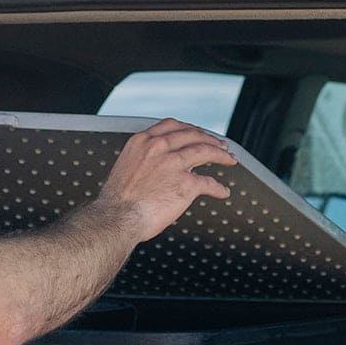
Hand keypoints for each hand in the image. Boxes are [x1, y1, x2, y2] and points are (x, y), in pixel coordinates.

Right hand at [98, 118, 237, 241]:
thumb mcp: (125, 168)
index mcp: (143, 142)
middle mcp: (160, 148)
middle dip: (209, 139)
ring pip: (205, 151)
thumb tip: (154, 168)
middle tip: (220, 145)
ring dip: (220, 155)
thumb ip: (142, 162)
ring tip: (229, 159)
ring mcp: (174, 164)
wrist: (116, 218)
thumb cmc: (116, 202)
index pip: (172, 126)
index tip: (197, 133)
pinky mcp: (186, 184)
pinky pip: (208, 183)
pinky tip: (222, 191)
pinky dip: (218, 188)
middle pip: (192, 135)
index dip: (189, 128)